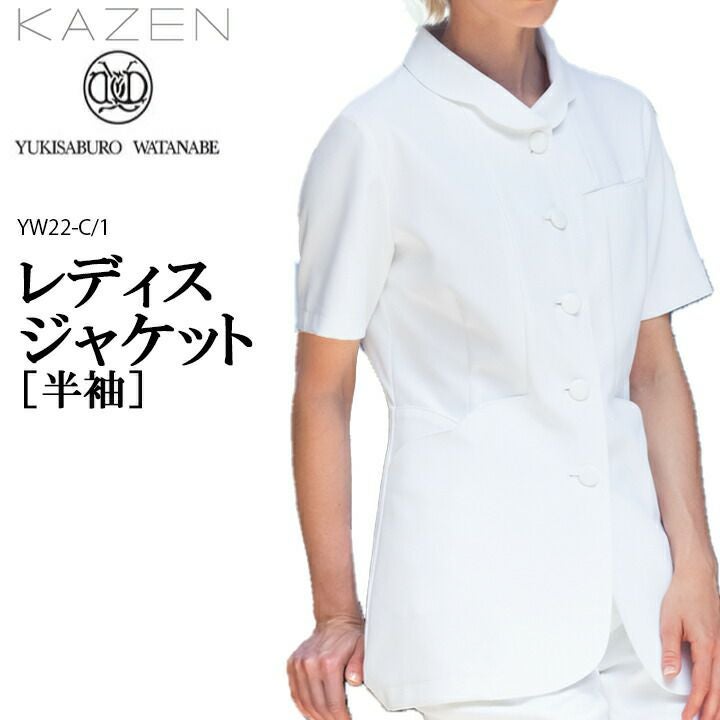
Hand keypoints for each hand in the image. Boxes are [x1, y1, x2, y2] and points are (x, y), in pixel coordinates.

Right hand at [287, 614, 364, 719]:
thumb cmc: (349, 635)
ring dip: (314, 715)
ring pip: (304, 701)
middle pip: (318, 706)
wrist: (335, 619)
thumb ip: (359, 666)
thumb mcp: (362, 648)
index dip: (340, 718)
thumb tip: (355, 681)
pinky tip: (311, 710)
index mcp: (328, 662)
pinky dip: (302, 704)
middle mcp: (311, 663)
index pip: (333, 703)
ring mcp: (299, 663)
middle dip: (328, 719)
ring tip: (325, 719)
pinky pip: (295, 691)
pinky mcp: (293, 663)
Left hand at [660, 565, 719, 718]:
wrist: (696, 577)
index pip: (702, 683)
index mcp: (706, 646)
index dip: (695, 703)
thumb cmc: (683, 595)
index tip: (688, 716)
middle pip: (718, 687)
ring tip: (714, 716)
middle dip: (712, 709)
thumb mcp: (669, 622)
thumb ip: (670, 650)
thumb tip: (671, 674)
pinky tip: (719, 692)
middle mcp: (719, 648)